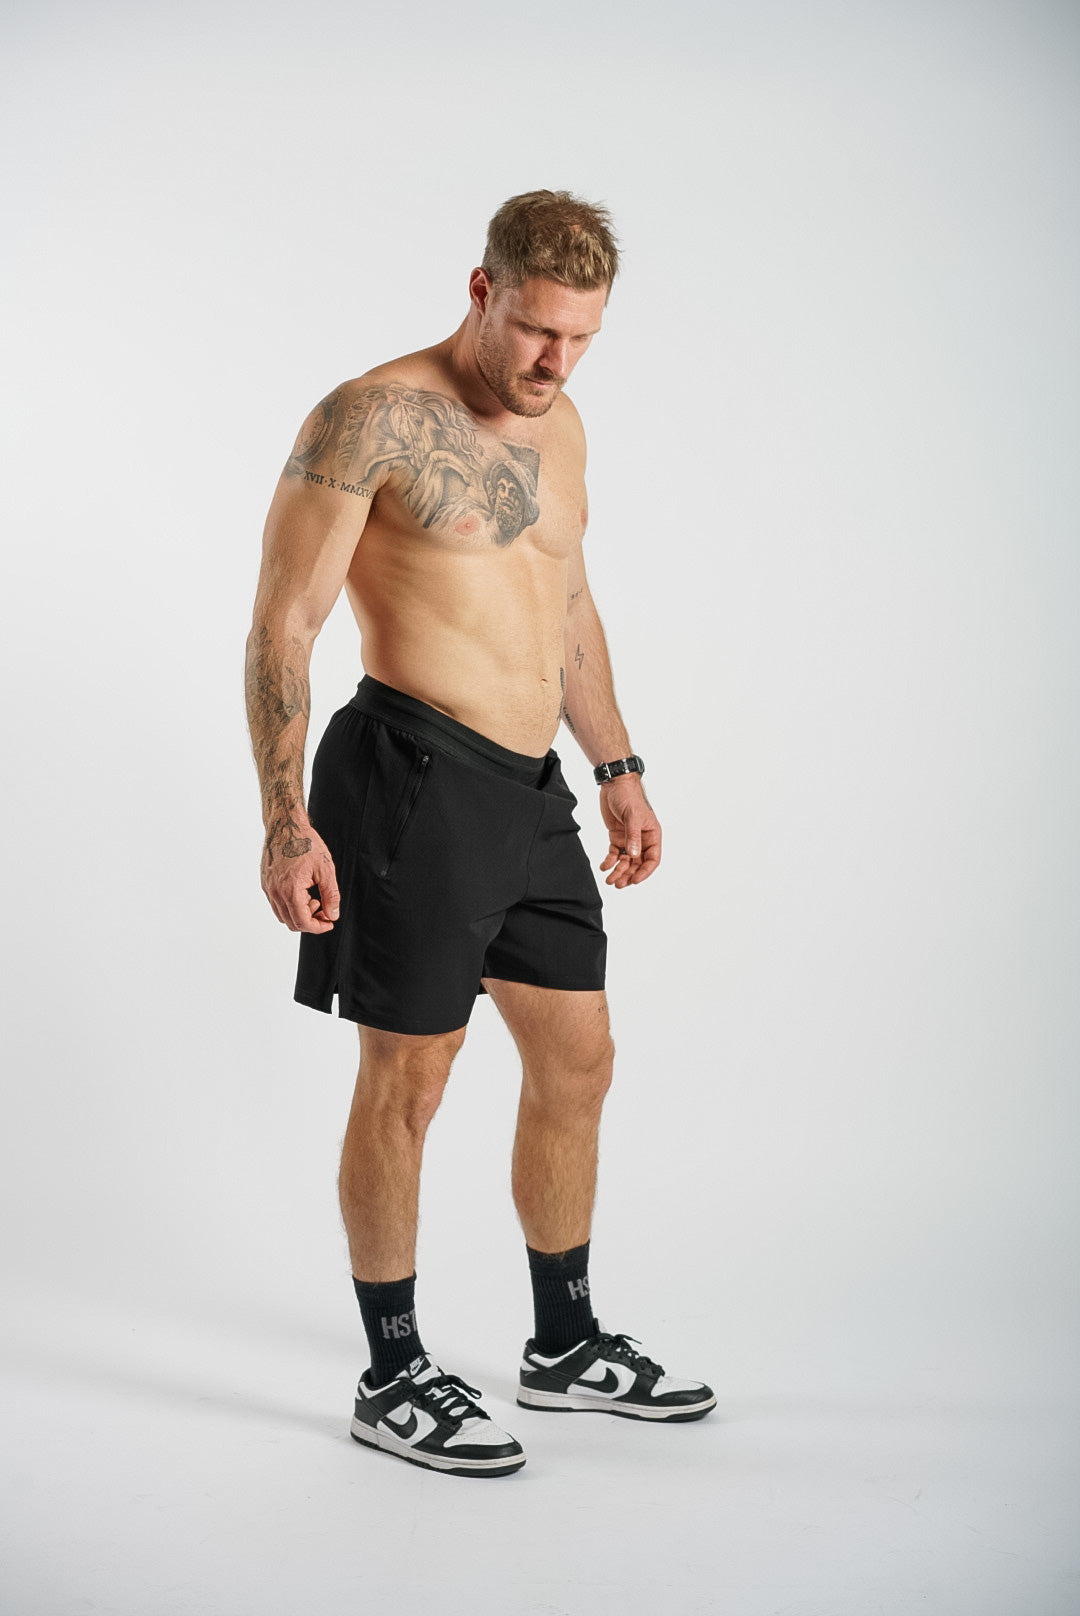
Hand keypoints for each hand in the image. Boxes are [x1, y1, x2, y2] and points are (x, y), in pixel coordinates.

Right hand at [260, 816, 340, 932]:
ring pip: (283, 915)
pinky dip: (290, 905)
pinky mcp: (266, 883)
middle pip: (292, 922)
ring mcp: (268, 888)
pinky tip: (302, 891)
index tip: (329, 922)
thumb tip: (332, 915)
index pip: (302, 922)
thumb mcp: (325, 869)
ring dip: (299, 914)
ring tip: (313, 898)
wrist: (286, 825)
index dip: (318, 927)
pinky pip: (277, 904)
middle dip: (310, 921)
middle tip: (324, 909)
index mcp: (290, 890)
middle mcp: (275, 892)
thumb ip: (331, 895)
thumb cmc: (305, 843)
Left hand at [598, 777, 661, 887]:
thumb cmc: (628, 796)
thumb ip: (633, 836)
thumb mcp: (632, 815)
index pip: (653, 859)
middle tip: (618, 884)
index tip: (634, 880)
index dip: (645, 871)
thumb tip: (634, 855)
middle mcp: (642, 839)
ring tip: (609, 880)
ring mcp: (629, 839)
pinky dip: (609, 861)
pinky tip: (604, 866)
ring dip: (618, 871)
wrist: (614, 784)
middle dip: (628, 875)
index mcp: (652, 834)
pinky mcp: (617, 836)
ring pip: (626, 861)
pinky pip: (615, 853)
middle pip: (638, 864)